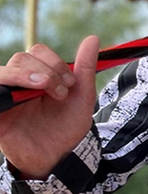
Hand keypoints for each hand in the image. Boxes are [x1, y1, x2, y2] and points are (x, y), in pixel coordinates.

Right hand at [0, 37, 98, 178]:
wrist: (60, 155)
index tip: (70, 82)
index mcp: (38, 75)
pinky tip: (18, 96)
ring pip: (3, 72)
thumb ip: (84, 68)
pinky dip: (1, 89)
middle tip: (61, 92)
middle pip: (21, 58)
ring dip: (25, 75)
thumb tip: (93, 37)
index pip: (37, 51)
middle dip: (45, 70)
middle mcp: (19, 82)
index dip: (54, 62)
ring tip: (45, 88)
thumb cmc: (68, 126)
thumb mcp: (81, 96)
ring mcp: (6, 96)